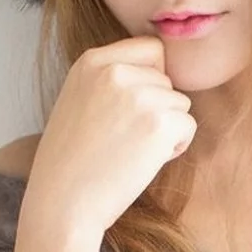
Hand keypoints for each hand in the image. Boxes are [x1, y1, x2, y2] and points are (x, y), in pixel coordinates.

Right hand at [25, 37, 197, 239]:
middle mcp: (116, 71)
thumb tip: (158, 73)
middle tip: (126, 138)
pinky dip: (175, 147)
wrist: (63, 202)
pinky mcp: (158, 124)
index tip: (134, 108)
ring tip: (131, 151)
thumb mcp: (78, 100)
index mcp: (92, 61)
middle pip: (167, 80)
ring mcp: (139, 96)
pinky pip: (188, 126)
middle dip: (157, 109)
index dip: (152, 79)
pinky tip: (144, 161)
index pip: (151, 49)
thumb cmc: (70, 161)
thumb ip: (110, 80)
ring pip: (180, 104)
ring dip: (166, 129)